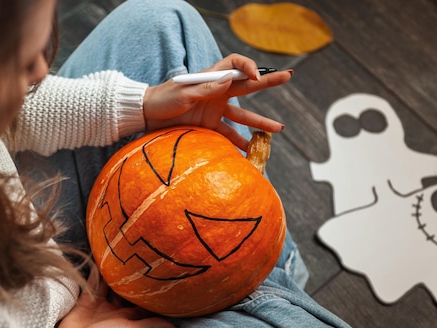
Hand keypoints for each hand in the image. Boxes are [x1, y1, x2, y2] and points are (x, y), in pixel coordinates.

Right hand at [55, 268, 177, 327]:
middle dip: (130, 277)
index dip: (148, 289)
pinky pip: (93, 281)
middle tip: (138, 258)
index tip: (156, 273)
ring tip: (119, 254)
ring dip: (113, 272)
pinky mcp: (86, 299)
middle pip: (124, 289)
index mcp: (127, 316)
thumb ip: (151, 325)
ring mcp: (100, 303)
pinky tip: (99, 257)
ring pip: (109, 283)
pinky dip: (96, 271)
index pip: (141, 300)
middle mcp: (115, 308)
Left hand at [143, 54, 292, 149]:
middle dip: (267, 83)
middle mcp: (217, 92)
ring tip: (278, 130)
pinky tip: (249, 153)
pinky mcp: (209, 127)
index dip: (247, 67)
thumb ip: (206, 88)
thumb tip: (228, 79)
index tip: (255, 76)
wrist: (148, 115)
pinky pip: (228, 135)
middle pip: (247, 87)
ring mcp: (215, 110)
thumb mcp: (183, 93)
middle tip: (288, 77)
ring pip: (242, 116)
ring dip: (259, 123)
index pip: (235, 65)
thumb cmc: (163, 99)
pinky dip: (238, 144)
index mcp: (212, 78)